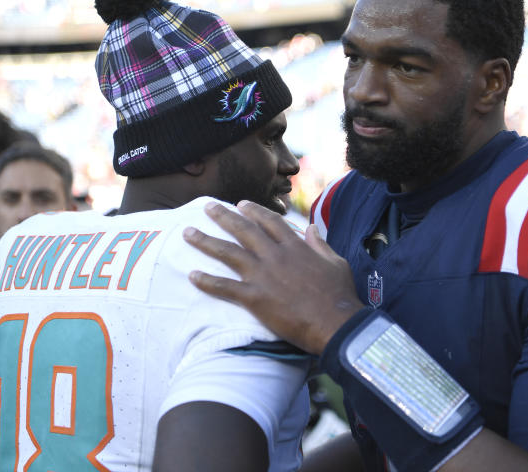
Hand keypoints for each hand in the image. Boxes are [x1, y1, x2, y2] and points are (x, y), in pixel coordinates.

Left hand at [184, 200, 363, 353]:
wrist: (334, 322)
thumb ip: (320, 243)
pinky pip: (225, 287)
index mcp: (295, 246)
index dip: (254, 211)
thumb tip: (311, 228)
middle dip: (223, 216)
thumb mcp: (336, 262)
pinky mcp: (254, 297)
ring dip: (205, 241)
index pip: (270, 221)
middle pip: (243, 230)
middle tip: (207, 207)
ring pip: (228, 253)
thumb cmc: (339, 294)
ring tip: (188, 233)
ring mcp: (263, 275)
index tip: (240, 204)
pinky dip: (207, 281)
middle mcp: (275, 255)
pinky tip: (192, 275)